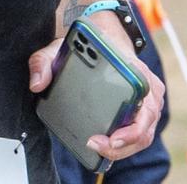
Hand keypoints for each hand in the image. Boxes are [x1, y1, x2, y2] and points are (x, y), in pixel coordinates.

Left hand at [28, 30, 165, 161]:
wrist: (105, 37)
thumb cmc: (89, 45)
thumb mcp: (61, 48)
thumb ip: (43, 62)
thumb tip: (37, 84)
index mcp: (136, 73)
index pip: (144, 109)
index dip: (131, 131)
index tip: (111, 138)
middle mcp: (148, 88)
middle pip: (144, 129)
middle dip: (122, 146)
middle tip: (95, 146)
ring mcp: (149, 101)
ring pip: (143, 135)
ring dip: (122, 148)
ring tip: (97, 148)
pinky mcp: (143, 110)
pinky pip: (139, 133)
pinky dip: (124, 144)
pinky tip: (105, 145)